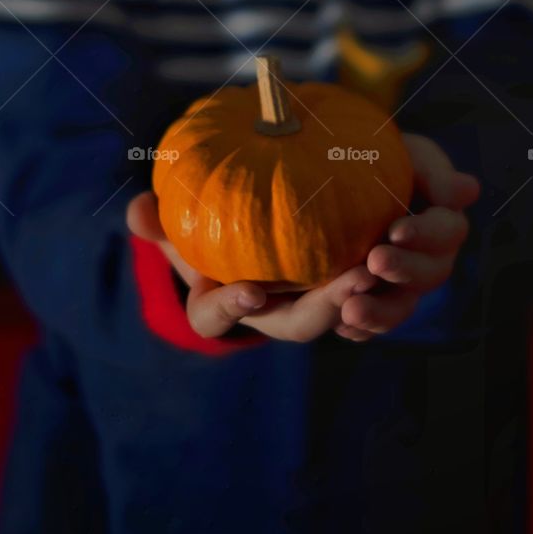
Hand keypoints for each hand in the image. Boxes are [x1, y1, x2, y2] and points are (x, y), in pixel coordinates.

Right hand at [127, 191, 379, 342]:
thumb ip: (159, 223)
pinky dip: (380, 275)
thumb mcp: (179, 230)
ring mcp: (308, 304)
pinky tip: (396, 238)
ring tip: (380, 264)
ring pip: (339, 311)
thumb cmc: (207, 237)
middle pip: (300, 324)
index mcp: (224, 303)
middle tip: (352, 278)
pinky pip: (364, 290)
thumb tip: (137, 209)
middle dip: (326, 306)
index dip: (231, 307)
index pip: (217, 318)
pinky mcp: (339, 287)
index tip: (249, 290)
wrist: (243, 236)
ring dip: (361, 294)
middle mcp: (271, 313)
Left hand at [333, 134, 479, 341]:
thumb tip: (467, 191)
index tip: (396, 230)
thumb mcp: (406, 154)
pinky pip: (373, 326)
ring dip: (381, 312)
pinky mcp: (376, 301)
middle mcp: (429, 258)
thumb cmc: (379, 157)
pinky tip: (342, 326)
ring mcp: (403, 284)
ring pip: (402, 307)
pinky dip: (360, 328)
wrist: (337, 175)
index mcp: (442, 221)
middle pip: (431, 274)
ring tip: (351, 311)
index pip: (447, 231)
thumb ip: (434, 172)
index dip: (427, 234)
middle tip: (375, 261)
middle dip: (404, 270)